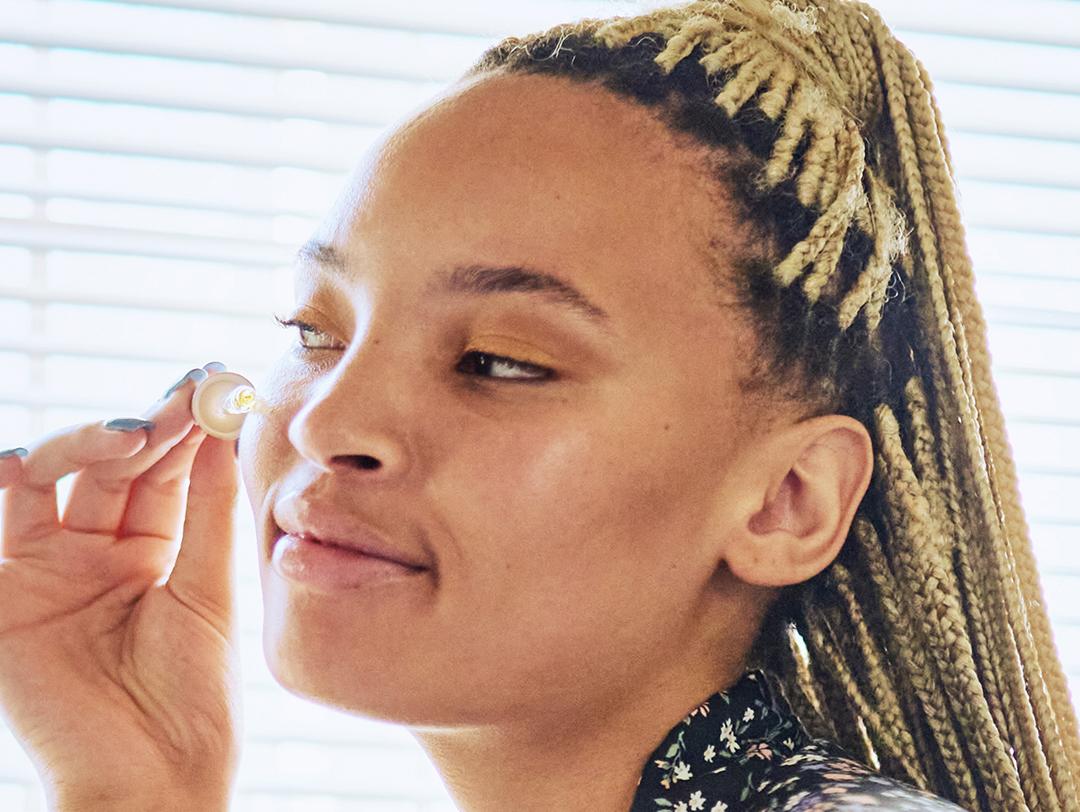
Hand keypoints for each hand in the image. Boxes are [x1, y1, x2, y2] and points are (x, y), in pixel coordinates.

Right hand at [0, 363, 241, 807]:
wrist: (155, 778)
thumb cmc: (193, 697)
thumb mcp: (208, 591)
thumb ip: (209, 512)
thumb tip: (223, 430)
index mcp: (153, 551)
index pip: (165, 471)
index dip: (187, 426)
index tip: (216, 381)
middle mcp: (97, 552)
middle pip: (112, 466)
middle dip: (146, 424)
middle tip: (183, 395)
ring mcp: (47, 570)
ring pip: (52, 479)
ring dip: (87, 444)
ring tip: (132, 434)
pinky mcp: (4, 596)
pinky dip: (7, 480)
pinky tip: (24, 460)